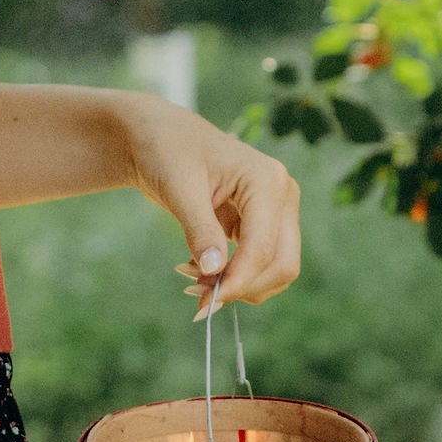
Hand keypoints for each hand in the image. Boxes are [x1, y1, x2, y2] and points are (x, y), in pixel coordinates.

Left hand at [117, 94, 301, 321]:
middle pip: (282, 264)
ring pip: (275, 269)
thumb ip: (199, 229)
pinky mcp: (262, 223)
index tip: (206, 304)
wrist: (159, 137)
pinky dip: (234, 277)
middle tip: (198, 300)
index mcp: (267, 180)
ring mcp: (275, 210)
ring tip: (192, 279)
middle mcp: (281, 195)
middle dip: (242, 288)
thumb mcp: (178, 188)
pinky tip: (198, 270)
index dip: (238, 281)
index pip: (264, 247)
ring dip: (238, 285)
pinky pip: (259, 263)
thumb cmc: (167, 151)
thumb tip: (215, 270)